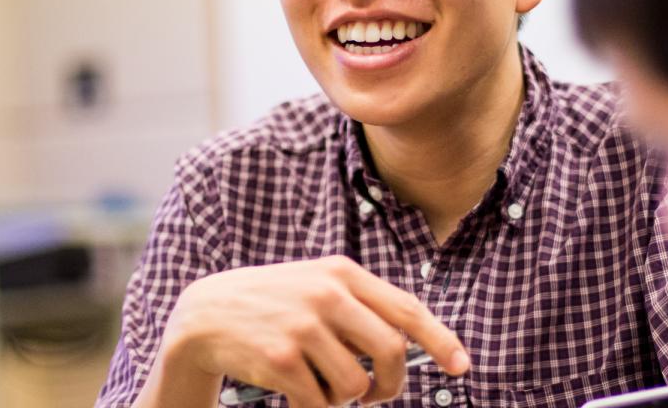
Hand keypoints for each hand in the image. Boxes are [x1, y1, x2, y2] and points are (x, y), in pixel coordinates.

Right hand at [143, 256, 469, 407]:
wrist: (205, 315)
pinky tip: (295, 396)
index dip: (441, 340)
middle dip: (390, 386)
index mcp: (343, 273)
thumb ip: (359, 307)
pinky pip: (320, 403)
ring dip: (343, 399)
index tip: (462, 366)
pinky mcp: (282, 359)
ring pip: (356, 385)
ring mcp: (304, 326)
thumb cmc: (272, 305)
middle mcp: (328, 295)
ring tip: (318, 387)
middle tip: (375, 395)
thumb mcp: (316, 287)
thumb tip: (410, 346)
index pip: (408, 308)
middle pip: (392, 353)